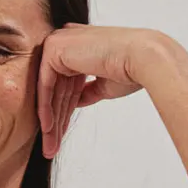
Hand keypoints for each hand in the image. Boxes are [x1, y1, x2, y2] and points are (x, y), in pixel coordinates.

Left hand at [36, 26, 165, 158]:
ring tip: (50, 147)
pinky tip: (48, 130)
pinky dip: (46, 110)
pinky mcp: (53, 50)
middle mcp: (66, 41)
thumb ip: (85, 91)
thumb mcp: (103, 84)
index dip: (64, 112)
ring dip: (50, 122)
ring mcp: (58, 43)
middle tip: (52, 146)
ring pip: (49, 91)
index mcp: (79, 45)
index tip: (61, 133)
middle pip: (57, 90)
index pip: (66, 84)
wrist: (143, 58)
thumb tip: (75, 102)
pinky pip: (45, 86)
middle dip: (56, 122)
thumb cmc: (130, 69)